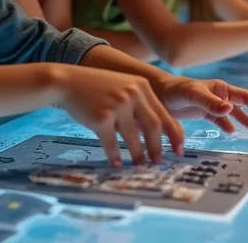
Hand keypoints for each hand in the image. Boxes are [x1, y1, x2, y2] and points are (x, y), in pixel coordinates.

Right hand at [56, 65, 181, 166]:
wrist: (68, 82)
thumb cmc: (97, 88)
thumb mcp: (123, 88)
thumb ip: (140, 104)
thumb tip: (156, 133)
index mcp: (142, 86)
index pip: (164, 114)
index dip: (174, 134)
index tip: (180, 149)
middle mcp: (132, 94)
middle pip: (153, 127)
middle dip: (158, 148)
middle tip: (159, 162)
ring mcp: (117, 105)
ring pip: (133, 137)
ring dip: (138, 155)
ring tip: (141, 166)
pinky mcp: (101, 117)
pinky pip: (112, 143)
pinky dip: (115, 155)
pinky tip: (117, 163)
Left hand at [155, 77, 247, 137]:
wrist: (158, 94)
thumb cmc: (176, 91)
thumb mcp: (194, 96)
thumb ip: (211, 103)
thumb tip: (231, 109)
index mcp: (219, 88)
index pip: (243, 95)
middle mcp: (217, 94)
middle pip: (240, 102)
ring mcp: (210, 103)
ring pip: (230, 112)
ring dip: (240, 118)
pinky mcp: (202, 112)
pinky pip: (218, 119)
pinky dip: (225, 124)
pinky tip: (230, 131)